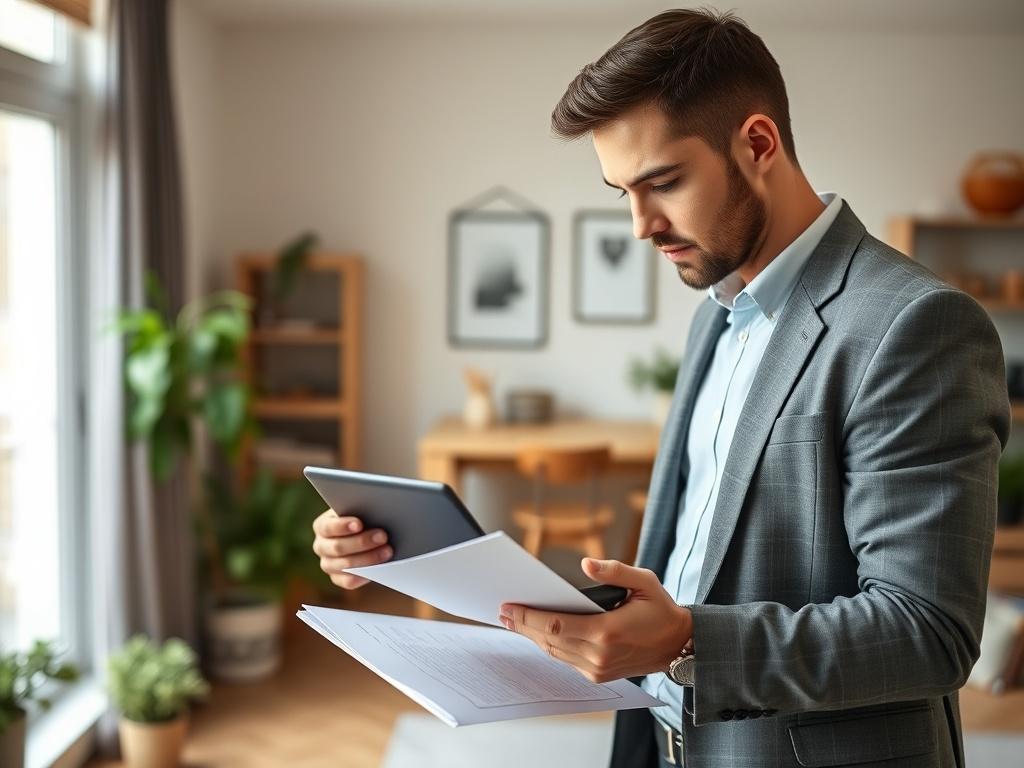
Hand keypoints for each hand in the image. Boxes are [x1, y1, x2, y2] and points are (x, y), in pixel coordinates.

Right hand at [312, 508, 392, 588]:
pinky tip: (379, 568)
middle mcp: (321, 546)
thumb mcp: (360, 511)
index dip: (342, 526)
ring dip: (368, 558)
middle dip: (362, 542)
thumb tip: (376, 511)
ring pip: (345, 565)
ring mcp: (328, 564)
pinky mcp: (338, 579)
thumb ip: (362, 511)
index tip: (359, 524)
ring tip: (387, 551)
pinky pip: (349, 581)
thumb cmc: (363, 518)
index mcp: (322, 526)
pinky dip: (364, 575)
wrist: (367, 534)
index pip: (327, 527)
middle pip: (338, 547)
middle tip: (383, 536)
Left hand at [499, 558, 691, 682]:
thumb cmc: (660, 610)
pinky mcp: (597, 675)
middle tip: (502, 612)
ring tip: (513, 620)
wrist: (678, 645)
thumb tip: (586, 563)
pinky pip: (565, 659)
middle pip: (549, 640)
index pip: (556, 626)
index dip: (528, 618)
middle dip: (522, 626)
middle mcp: (599, 655)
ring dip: (531, 636)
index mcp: (607, 632)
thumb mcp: (644, 581)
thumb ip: (614, 571)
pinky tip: (537, 632)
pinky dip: (548, 645)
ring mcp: (597, 669)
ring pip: (554, 652)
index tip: (509, 607)